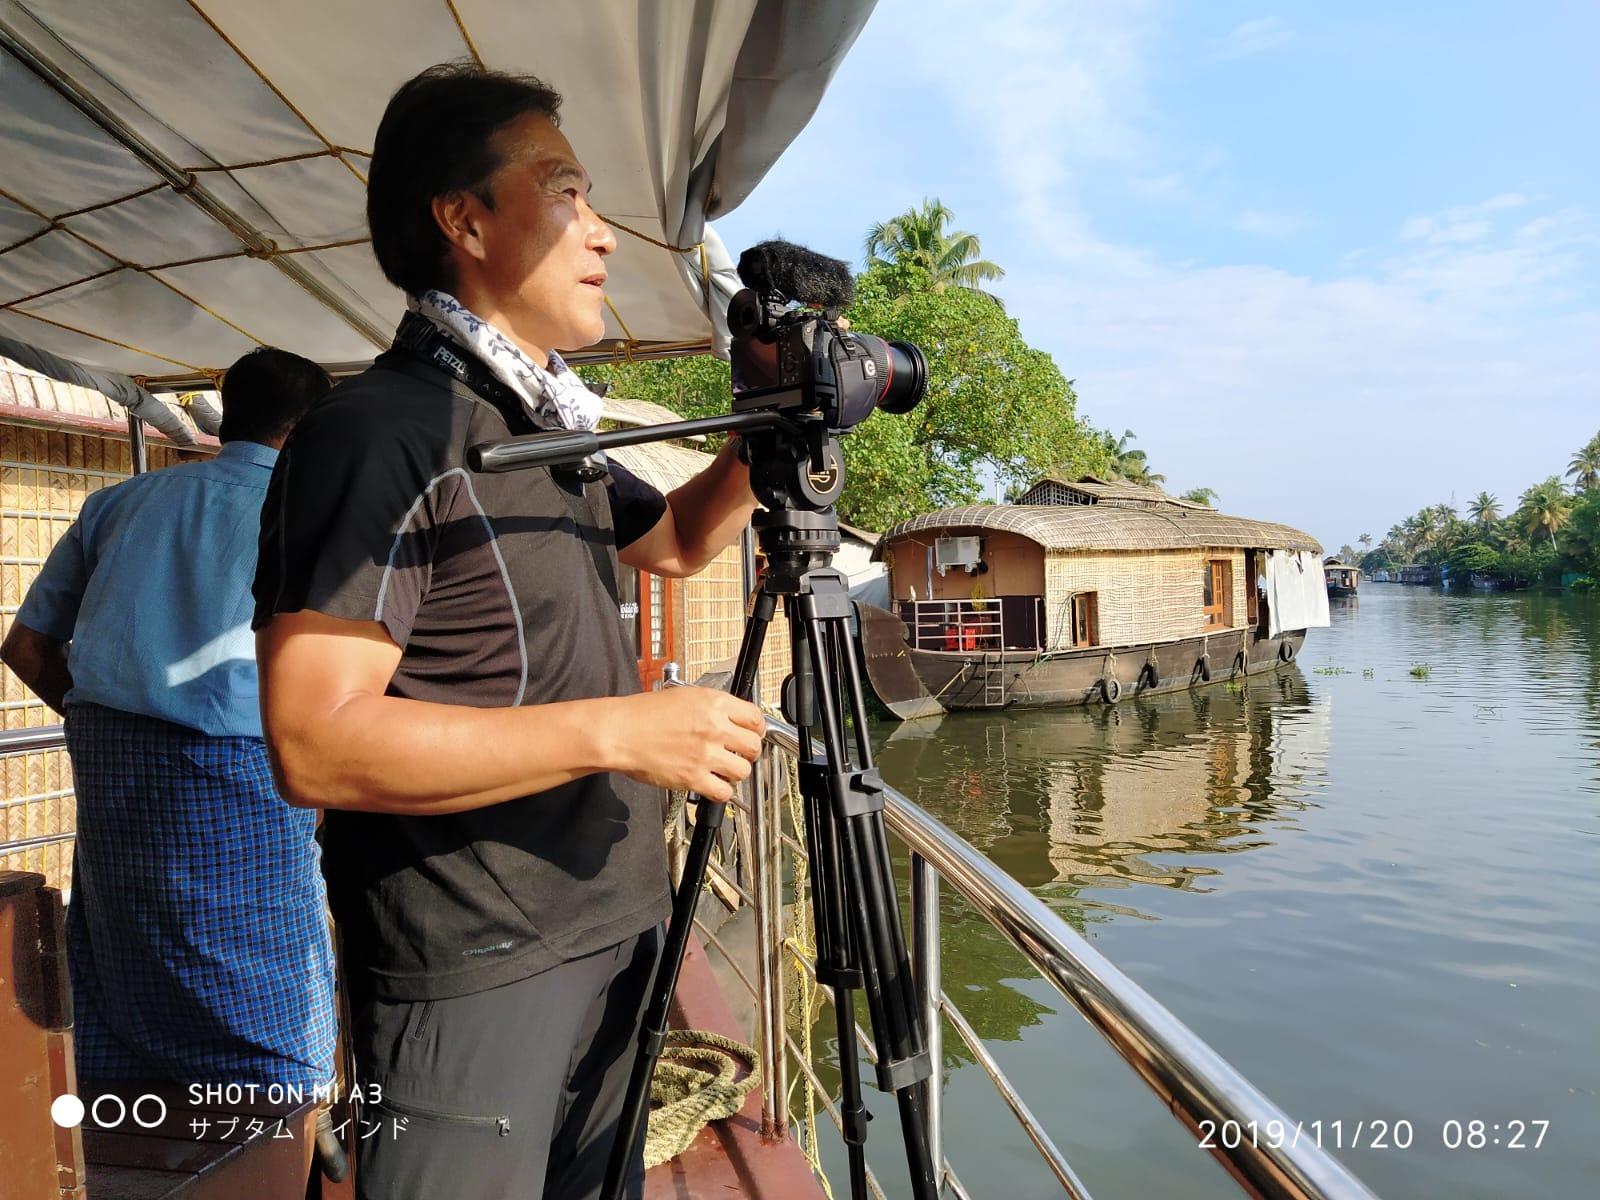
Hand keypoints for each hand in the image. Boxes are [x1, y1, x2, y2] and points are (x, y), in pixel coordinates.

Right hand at [608, 686, 765, 800]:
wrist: (620, 732)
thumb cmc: (643, 713)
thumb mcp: (685, 696)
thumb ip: (712, 707)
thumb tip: (731, 719)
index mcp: (714, 703)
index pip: (755, 718)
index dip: (756, 729)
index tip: (752, 735)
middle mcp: (715, 728)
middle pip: (754, 747)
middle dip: (748, 752)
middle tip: (738, 754)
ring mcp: (706, 754)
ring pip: (743, 771)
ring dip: (735, 772)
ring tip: (722, 769)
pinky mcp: (694, 778)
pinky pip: (724, 792)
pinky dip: (720, 791)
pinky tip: (711, 784)